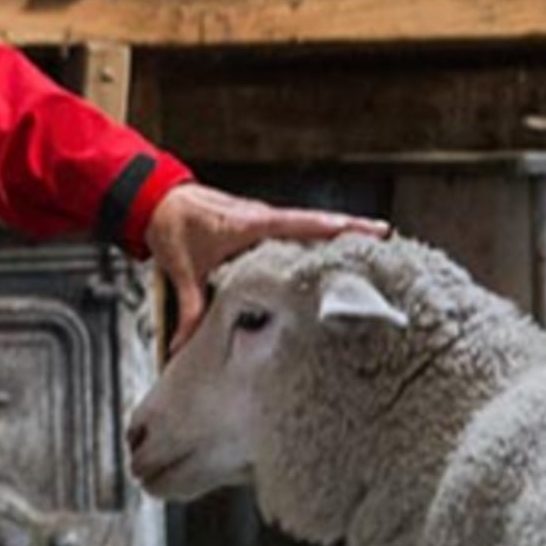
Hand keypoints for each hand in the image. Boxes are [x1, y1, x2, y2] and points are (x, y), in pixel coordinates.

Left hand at [144, 182, 389, 345]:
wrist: (158, 198)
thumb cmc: (172, 225)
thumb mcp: (181, 269)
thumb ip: (189, 309)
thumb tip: (184, 346)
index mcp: (251, 223)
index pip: (302, 224)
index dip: (335, 227)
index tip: (371, 231)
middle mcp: (264, 217)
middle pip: (316, 223)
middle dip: (351, 230)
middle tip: (387, 241)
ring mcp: (265, 219)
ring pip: (308, 226)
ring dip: (337, 233)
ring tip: (374, 246)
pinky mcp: (261, 224)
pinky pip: (296, 230)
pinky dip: (318, 236)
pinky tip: (335, 251)